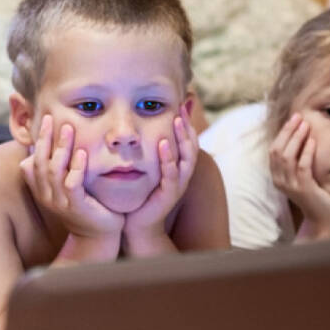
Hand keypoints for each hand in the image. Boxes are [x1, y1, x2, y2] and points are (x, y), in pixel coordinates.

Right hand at [19, 114, 123, 242]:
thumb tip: (47, 145)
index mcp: (42, 190)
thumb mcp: (66, 186)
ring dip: (61, 148)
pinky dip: (77, 167)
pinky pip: (72, 184)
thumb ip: (58, 169)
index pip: (32, 161)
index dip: (38, 141)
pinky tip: (82, 153)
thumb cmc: (84, 205)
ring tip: (68, 129)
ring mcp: (60, 202)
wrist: (98, 234)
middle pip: (41, 163)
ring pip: (54, 171)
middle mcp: (47, 196)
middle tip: (53, 118)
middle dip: (46, 139)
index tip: (47, 119)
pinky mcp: (77, 207)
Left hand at [123, 111, 196, 253]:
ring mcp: (177, 185)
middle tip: (182, 107)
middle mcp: (182, 175)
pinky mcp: (169, 194)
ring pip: (185, 158)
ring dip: (181, 138)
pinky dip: (168, 159)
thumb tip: (147, 130)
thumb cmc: (142, 197)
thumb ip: (150, 153)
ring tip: (177, 120)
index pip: (188, 140)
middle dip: (187, 125)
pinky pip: (171, 174)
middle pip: (191, 145)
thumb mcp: (148, 171)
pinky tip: (162, 145)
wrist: (138, 226)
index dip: (187, 122)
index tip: (182, 103)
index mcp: (179, 168)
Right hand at [269, 113, 329, 239]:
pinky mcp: (302, 189)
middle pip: (277, 150)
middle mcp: (279, 181)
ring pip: (287, 156)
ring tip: (305, 125)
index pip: (274, 150)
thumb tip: (305, 136)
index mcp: (277, 176)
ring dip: (296, 138)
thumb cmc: (317, 196)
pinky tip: (313, 141)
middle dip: (288, 131)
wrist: (324, 220)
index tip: (294, 119)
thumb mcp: (303, 176)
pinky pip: (301, 166)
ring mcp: (290, 186)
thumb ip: (299, 160)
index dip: (283, 133)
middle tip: (299, 117)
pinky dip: (306, 152)